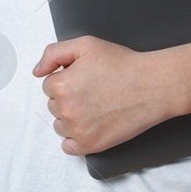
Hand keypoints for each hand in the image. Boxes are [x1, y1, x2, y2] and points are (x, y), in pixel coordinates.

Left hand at [32, 36, 177, 155]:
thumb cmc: (123, 64)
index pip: (49, 85)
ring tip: (95, 106)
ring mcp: (78, 130)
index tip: (85, 79)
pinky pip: (68, 146)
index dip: (67, 79)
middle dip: (69, 97)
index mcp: (61, 85)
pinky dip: (75, 139)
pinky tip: (89, 126)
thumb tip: (37, 72)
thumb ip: (53, 53)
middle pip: (53, 105)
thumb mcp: (85, 45)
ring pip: (60, 125)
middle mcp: (66, 109)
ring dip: (71, 117)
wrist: (153, 86)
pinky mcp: (91, 145)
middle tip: (93, 91)